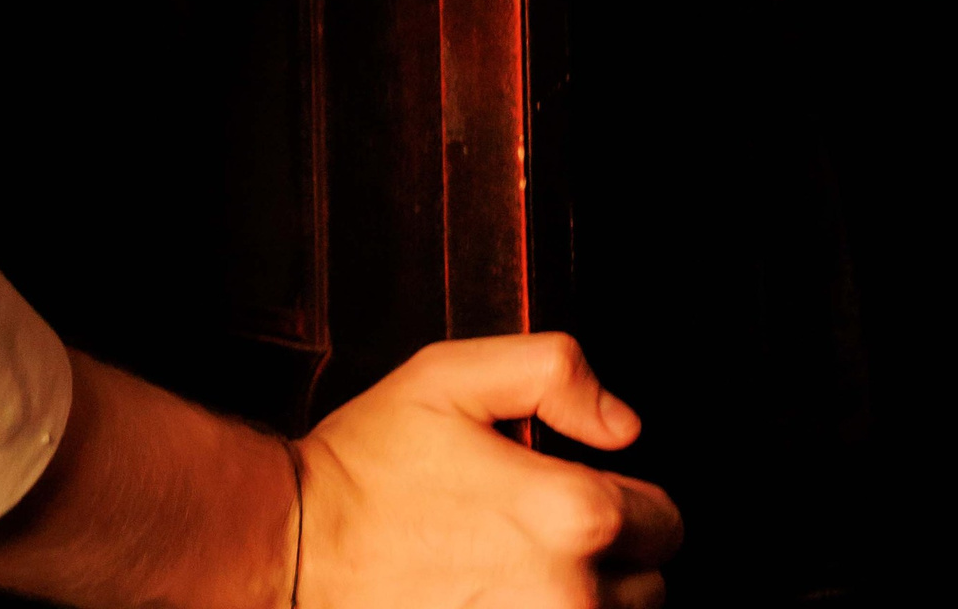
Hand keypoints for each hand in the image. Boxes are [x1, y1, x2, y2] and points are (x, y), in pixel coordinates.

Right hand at [295, 333, 682, 608]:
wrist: (294, 550)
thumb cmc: (366, 469)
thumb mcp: (453, 376)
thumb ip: (554, 372)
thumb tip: (622, 423)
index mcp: (570, 515)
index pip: (662, 520)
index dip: (626, 496)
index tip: (575, 489)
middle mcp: (568, 599)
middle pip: (646, 588)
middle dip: (609, 557)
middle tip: (538, 532)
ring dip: (582, 602)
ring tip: (514, 572)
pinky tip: (498, 598)